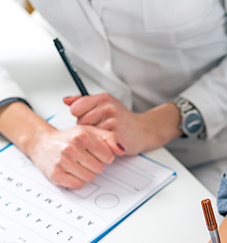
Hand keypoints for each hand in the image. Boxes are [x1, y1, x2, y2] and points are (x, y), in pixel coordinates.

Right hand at [29, 123, 123, 188]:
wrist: (42, 143)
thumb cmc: (68, 138)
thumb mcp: (89, 131)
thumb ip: (109, 137)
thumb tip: (121, 149)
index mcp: (82, 135)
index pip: (108, 156)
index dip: (104, 156)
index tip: (95, 153)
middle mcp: (71, 148)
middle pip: (100, 168)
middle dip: (94, 165)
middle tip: (83, 158)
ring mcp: (62, 162)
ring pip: (90, 178)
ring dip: (86, 173)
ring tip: (77, 164)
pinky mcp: (56, 174)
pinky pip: (78, 185)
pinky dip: (77, 181)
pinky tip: (71, 171)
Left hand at [64, 94, 181, 154]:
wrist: (143, 131)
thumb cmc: (123, 119)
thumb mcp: (104, 104)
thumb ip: (83, 101)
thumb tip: (66, 101)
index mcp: (102, 98)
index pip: (75, 108)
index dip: (79, 115)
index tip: (89, 118)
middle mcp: (107, 108)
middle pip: (80, 121)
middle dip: (87, 127)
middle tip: (100, 127)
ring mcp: (111, 121)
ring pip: (88, 133)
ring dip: (93, 136)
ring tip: (105, 133)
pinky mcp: (114, 135)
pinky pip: (97, 142)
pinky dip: (100, 144)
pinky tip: (108, 140)